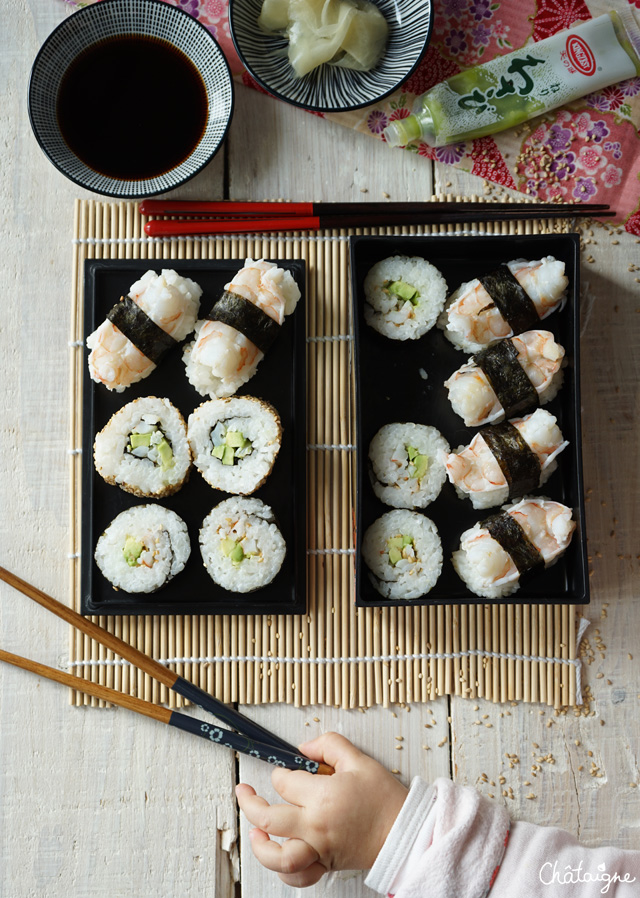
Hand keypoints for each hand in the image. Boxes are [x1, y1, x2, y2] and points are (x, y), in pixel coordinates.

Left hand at [236, 731, 407, 887]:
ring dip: (260, 845)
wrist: (404, 831)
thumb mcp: (359, 760)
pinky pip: (298, 877)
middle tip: (243, 792)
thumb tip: (305, 748)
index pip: (285, 782)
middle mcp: (317, 826)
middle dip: (249, 802)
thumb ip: (328, 745)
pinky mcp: (326, 865)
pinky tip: (277, 855)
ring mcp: (320, 849)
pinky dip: (282, 871)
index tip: (285, 769)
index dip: (280, 772)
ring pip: (278, 857)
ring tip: (254, 830)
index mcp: (324, 797)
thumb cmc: (384, 798)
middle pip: (269, 818)